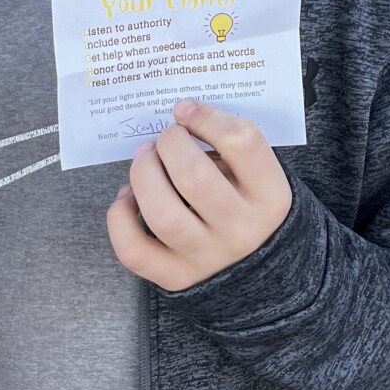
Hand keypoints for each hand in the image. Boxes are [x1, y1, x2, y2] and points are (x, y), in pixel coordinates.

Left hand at [106, 99, 292, 290]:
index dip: (207, 117)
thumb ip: (228, 145)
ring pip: (161, 214)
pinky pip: (134, 249)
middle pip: (193, 176)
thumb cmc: (250, 207)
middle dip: (169, 144)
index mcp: (270, 197)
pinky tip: (127, 197)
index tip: (187, 111)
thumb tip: (181, 116)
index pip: (243, 142)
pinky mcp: (176, 277)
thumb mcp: (258, 175)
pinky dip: (120, 217)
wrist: (263, 272)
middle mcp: (241, 230)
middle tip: (165, 138)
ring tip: (144, 160)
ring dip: (142, 175)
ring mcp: (207, 258)